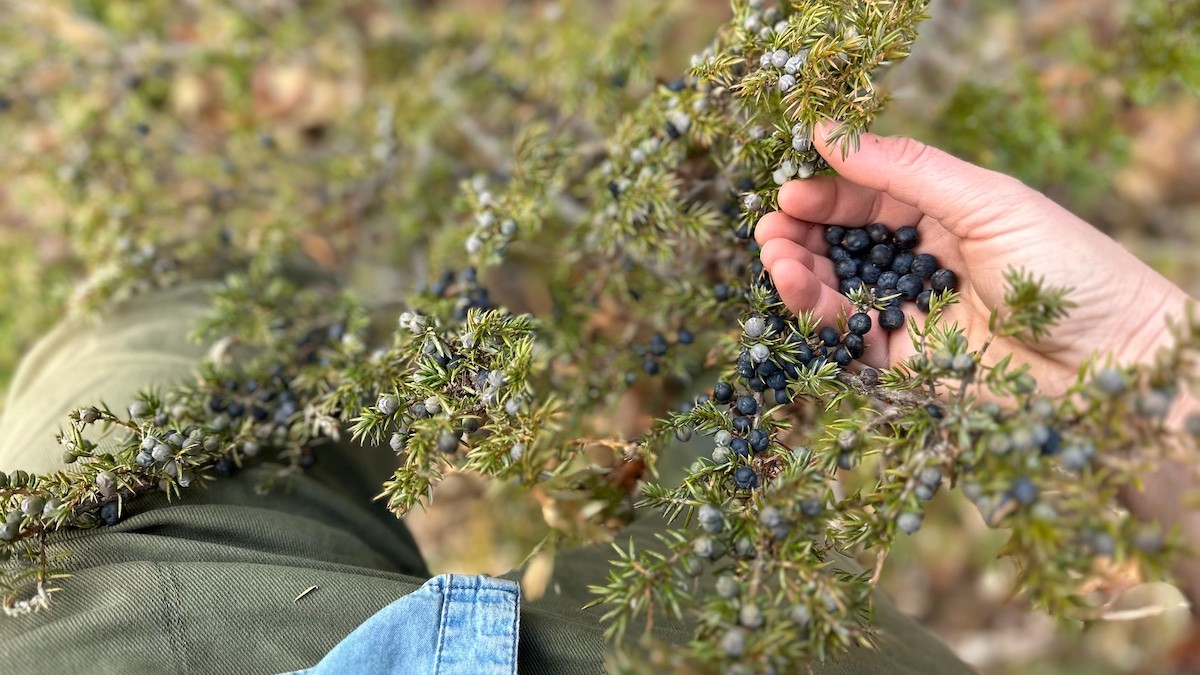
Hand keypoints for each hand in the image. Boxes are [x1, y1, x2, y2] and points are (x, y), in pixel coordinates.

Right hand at [755, 123, 1190, 394]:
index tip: (788, 191)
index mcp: (944, 214)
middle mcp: (921, 262)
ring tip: (777, 258)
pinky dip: (815, 314)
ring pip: (835, 288)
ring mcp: (910, 312)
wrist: (1111, 364)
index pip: (867, 198)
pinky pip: (845, 336)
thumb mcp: (985, 200)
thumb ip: (903, 168)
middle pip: (841, 243)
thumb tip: (826, 130)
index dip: (825, 194)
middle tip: (771, 230)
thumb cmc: (1066, 268)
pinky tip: (798, 291)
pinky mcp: (902, 363)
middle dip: (800, 234)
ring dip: (797, 272)